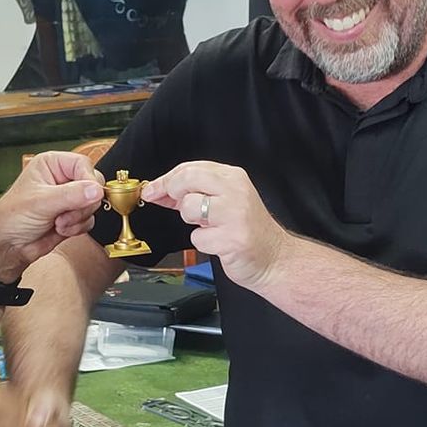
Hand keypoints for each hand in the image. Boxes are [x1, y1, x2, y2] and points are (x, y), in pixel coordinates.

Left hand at [0, 152, 104, 281]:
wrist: (9, 246)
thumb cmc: (11, 218)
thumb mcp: (41, 202)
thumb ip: (71, 195)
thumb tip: (95, 190)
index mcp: (51, 165)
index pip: (82, 164)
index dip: (88, 180)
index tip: (88, 195)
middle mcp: (62, 179)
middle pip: (92, 184)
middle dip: (82, 203)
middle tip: (66, 212)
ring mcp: (69, 198)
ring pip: (93, 204)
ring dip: (78, 218)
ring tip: (59, 222)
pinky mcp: (73, 216)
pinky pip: (90, 219)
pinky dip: (79, 227)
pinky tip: (61, 229)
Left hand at [142, 161, 294, 289]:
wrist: (274, 258)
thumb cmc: (247, 230)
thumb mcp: (224, 201)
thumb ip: (195, 192)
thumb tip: (158, 190)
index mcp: (233, 177)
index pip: (190, 168)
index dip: (165, 179)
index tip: (151, 190)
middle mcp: (235, 190)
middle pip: (187, 179)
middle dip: (172, 193)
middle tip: (174, 204)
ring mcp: (235, 213)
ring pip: (189, 207)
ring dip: (192, 222)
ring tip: (209, 226)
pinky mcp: (232, 238)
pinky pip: (198, 237)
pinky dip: (203, 243)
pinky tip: (219, 242)